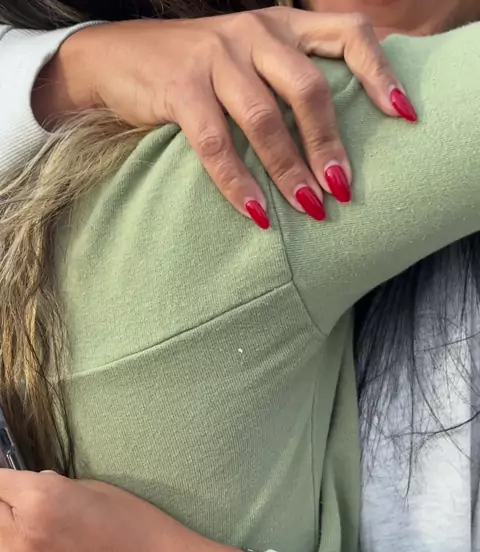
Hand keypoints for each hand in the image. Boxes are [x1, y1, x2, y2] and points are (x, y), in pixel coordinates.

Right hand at [32, 10, 412, 220]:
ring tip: (310, 208)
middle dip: (330, 145)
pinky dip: (238, 183)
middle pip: (309, 88)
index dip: (380, 72)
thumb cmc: (195, 69)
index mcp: (281, 25)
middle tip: (344, 189)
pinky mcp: (180, 87)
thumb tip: (334, 142)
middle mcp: (254, 32)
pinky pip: (216, 143)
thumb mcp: (248, 57)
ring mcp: (215, 57)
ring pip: (265, 119)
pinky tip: (256, 214)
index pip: (347, 32)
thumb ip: (287, 79)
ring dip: (290, 170)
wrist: (117, 58)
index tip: (403, 117)